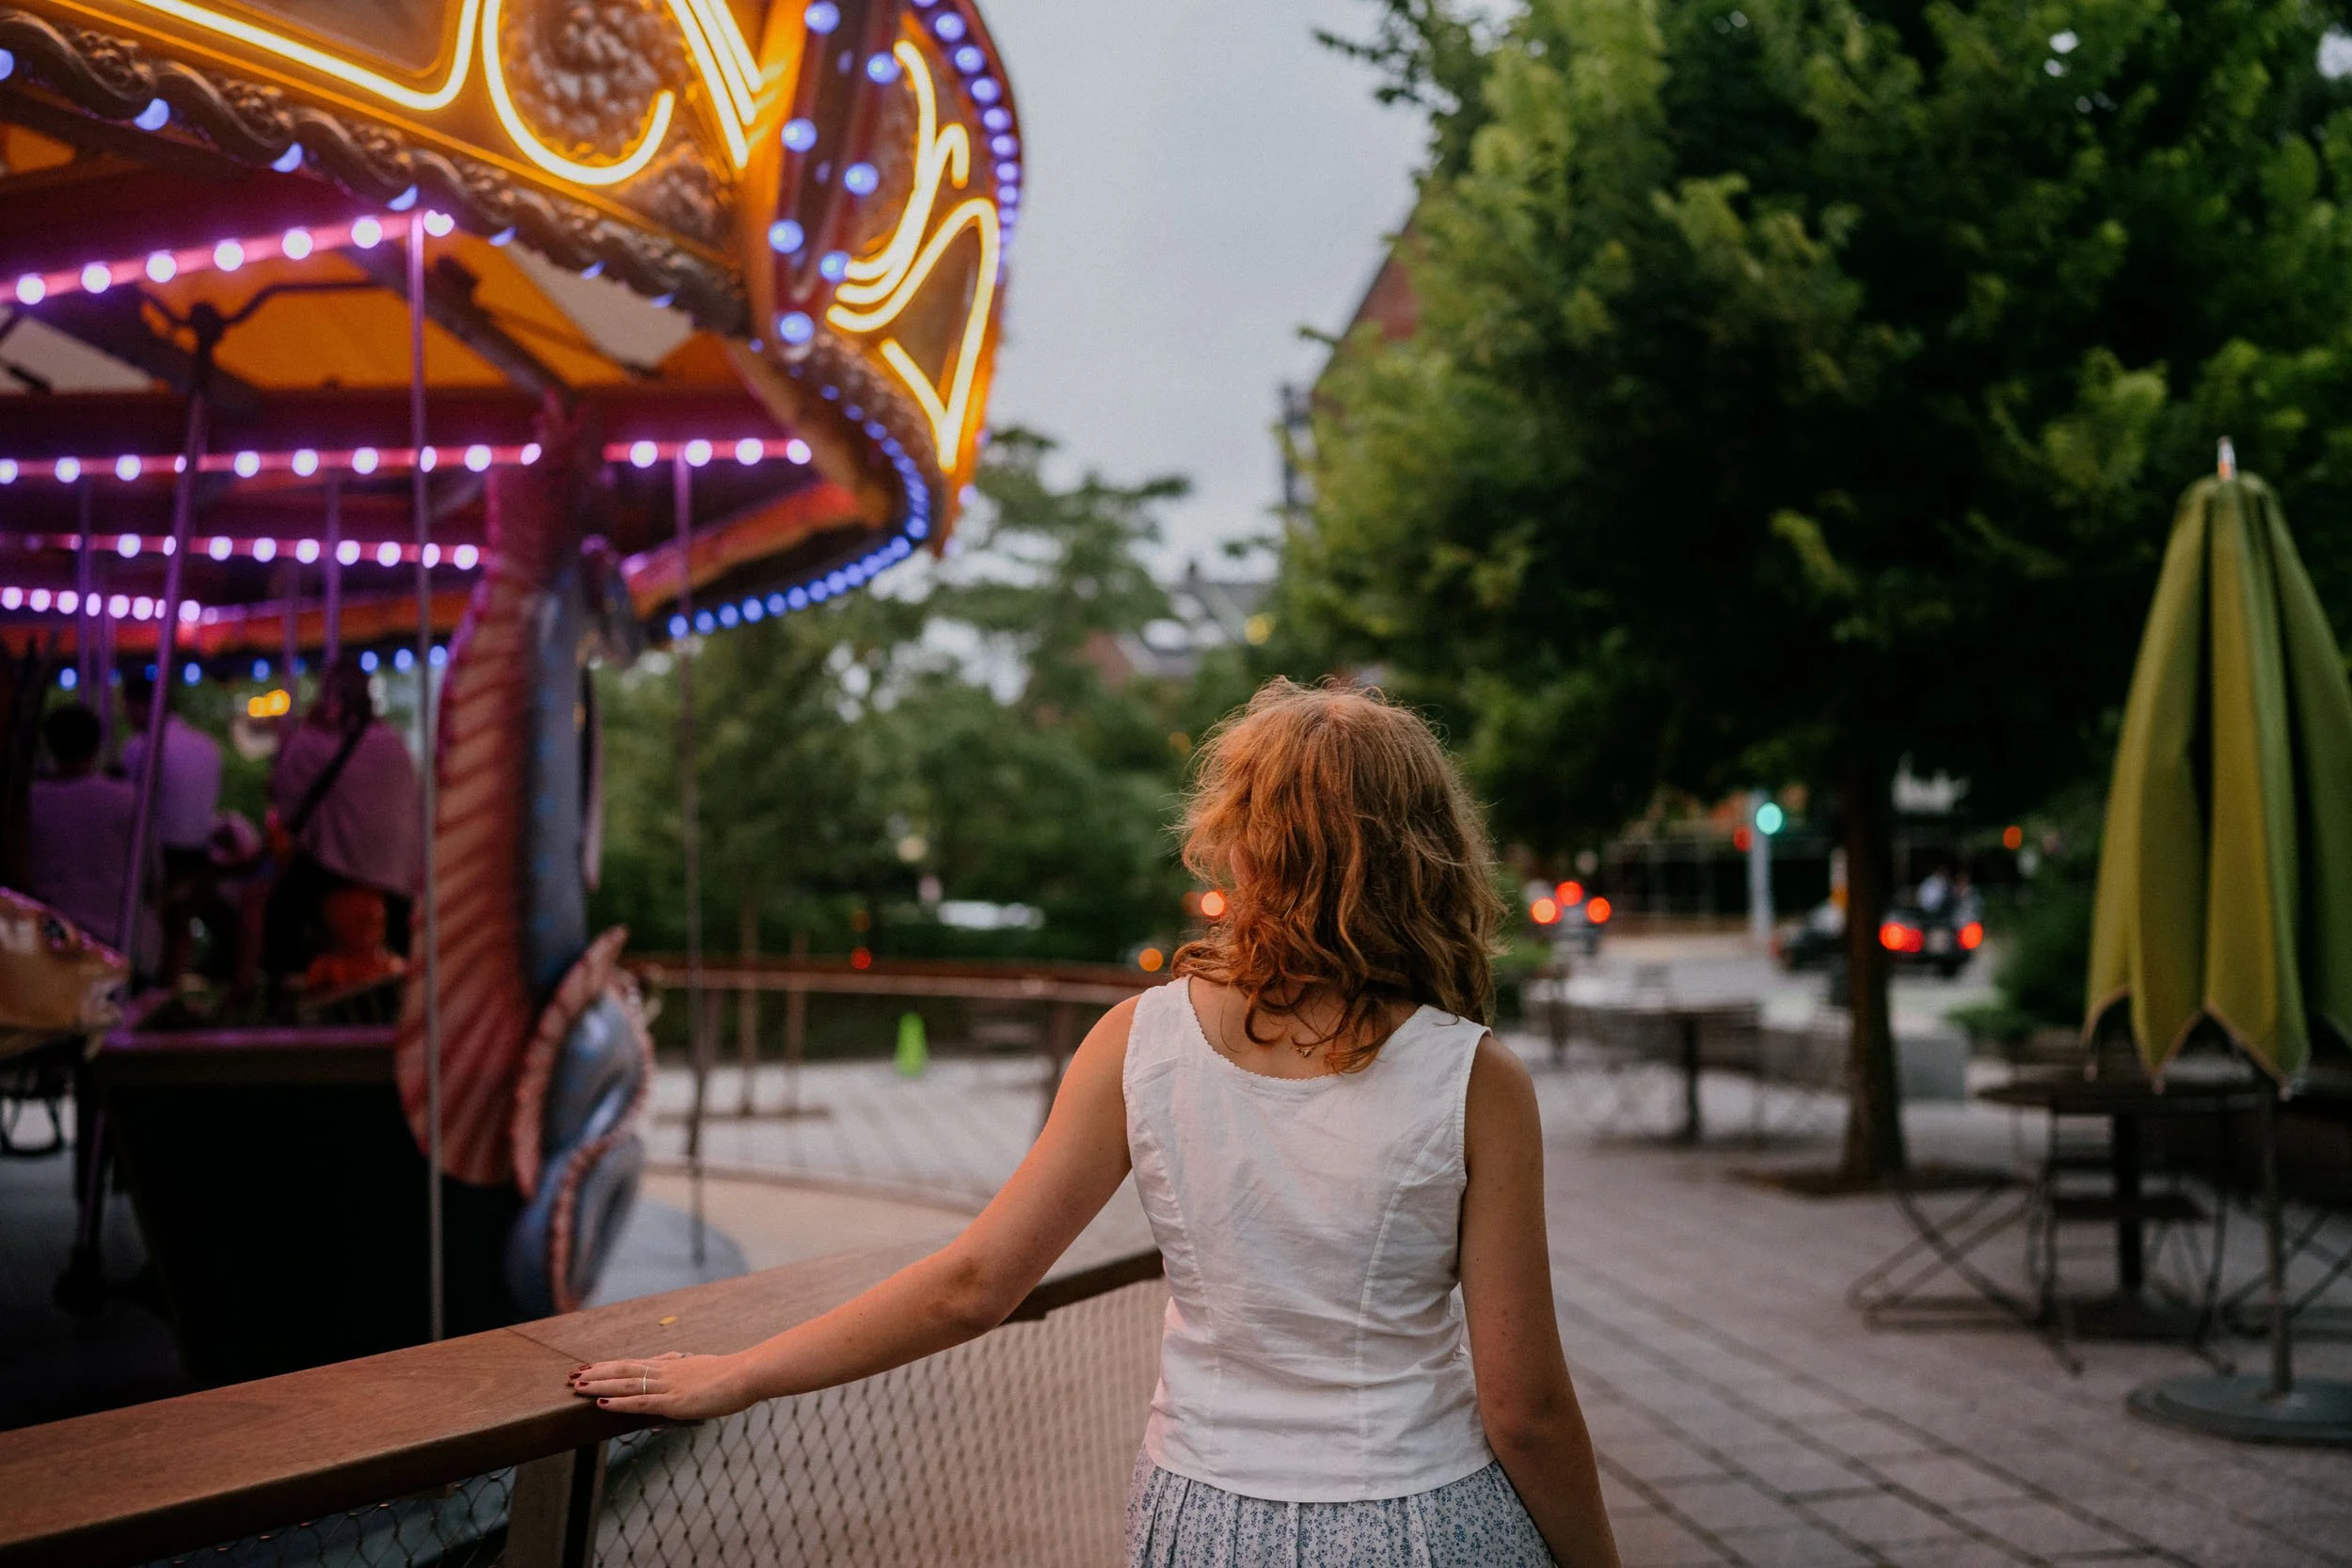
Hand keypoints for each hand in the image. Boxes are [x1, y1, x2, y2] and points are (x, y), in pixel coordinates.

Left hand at [568, 1351, 749, 1419]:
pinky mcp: (672, 1401)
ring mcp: (667, 1385)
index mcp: (671, 1365)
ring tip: (577, 1385)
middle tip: (572, 1375)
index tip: (590, 1366)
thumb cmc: (730, 1378)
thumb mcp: (702, 1377)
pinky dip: (617, 1402)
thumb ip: (682, 1384)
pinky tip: (601, 1402)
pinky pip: (639, 1401)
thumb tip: (667, 1401)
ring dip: (599, 1384)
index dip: (609, 1366)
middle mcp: (664, 1371)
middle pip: (623, 1369)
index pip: (633, 1364)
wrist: (746, 1375)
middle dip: (596, 1372)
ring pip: (625, 1383)